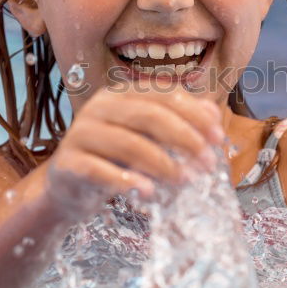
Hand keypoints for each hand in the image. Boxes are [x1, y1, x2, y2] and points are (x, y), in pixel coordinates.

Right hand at [47, 86, 223, 219]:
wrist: (69, 187)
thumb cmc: (114, 159)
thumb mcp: (148, 139)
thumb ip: (178, 123)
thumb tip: (213, 112)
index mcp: (120, 94)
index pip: (164, 94)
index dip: (195, 115)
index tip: (218, 138)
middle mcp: (99, 107)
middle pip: (149, 115)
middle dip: (185, 139)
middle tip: (207, 163)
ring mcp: (80, 133)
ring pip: (129, 143)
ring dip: (163, 163)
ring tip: (185, 181)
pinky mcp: (68, 163)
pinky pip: (100, 170)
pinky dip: (128, 181)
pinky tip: (150, 193)